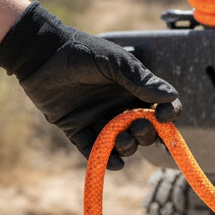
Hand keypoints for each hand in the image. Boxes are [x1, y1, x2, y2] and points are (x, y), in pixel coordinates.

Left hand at [0, 3, 181, 169]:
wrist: (42, 54)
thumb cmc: (82, 52)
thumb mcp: (115, 63)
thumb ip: (140, 80)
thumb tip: (171, 96)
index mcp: (134, 89)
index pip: (160, 107)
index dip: (167, 115)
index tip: (163, 117)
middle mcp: (120, 106)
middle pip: (144, 130)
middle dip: (146, 134)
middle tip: (137, 127)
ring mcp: (99, 119)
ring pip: (122, 143)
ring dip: (128, 146)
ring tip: (122, 139)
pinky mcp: (77, 129)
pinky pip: (94, 149)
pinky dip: (106, 159)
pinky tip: (115, 162)